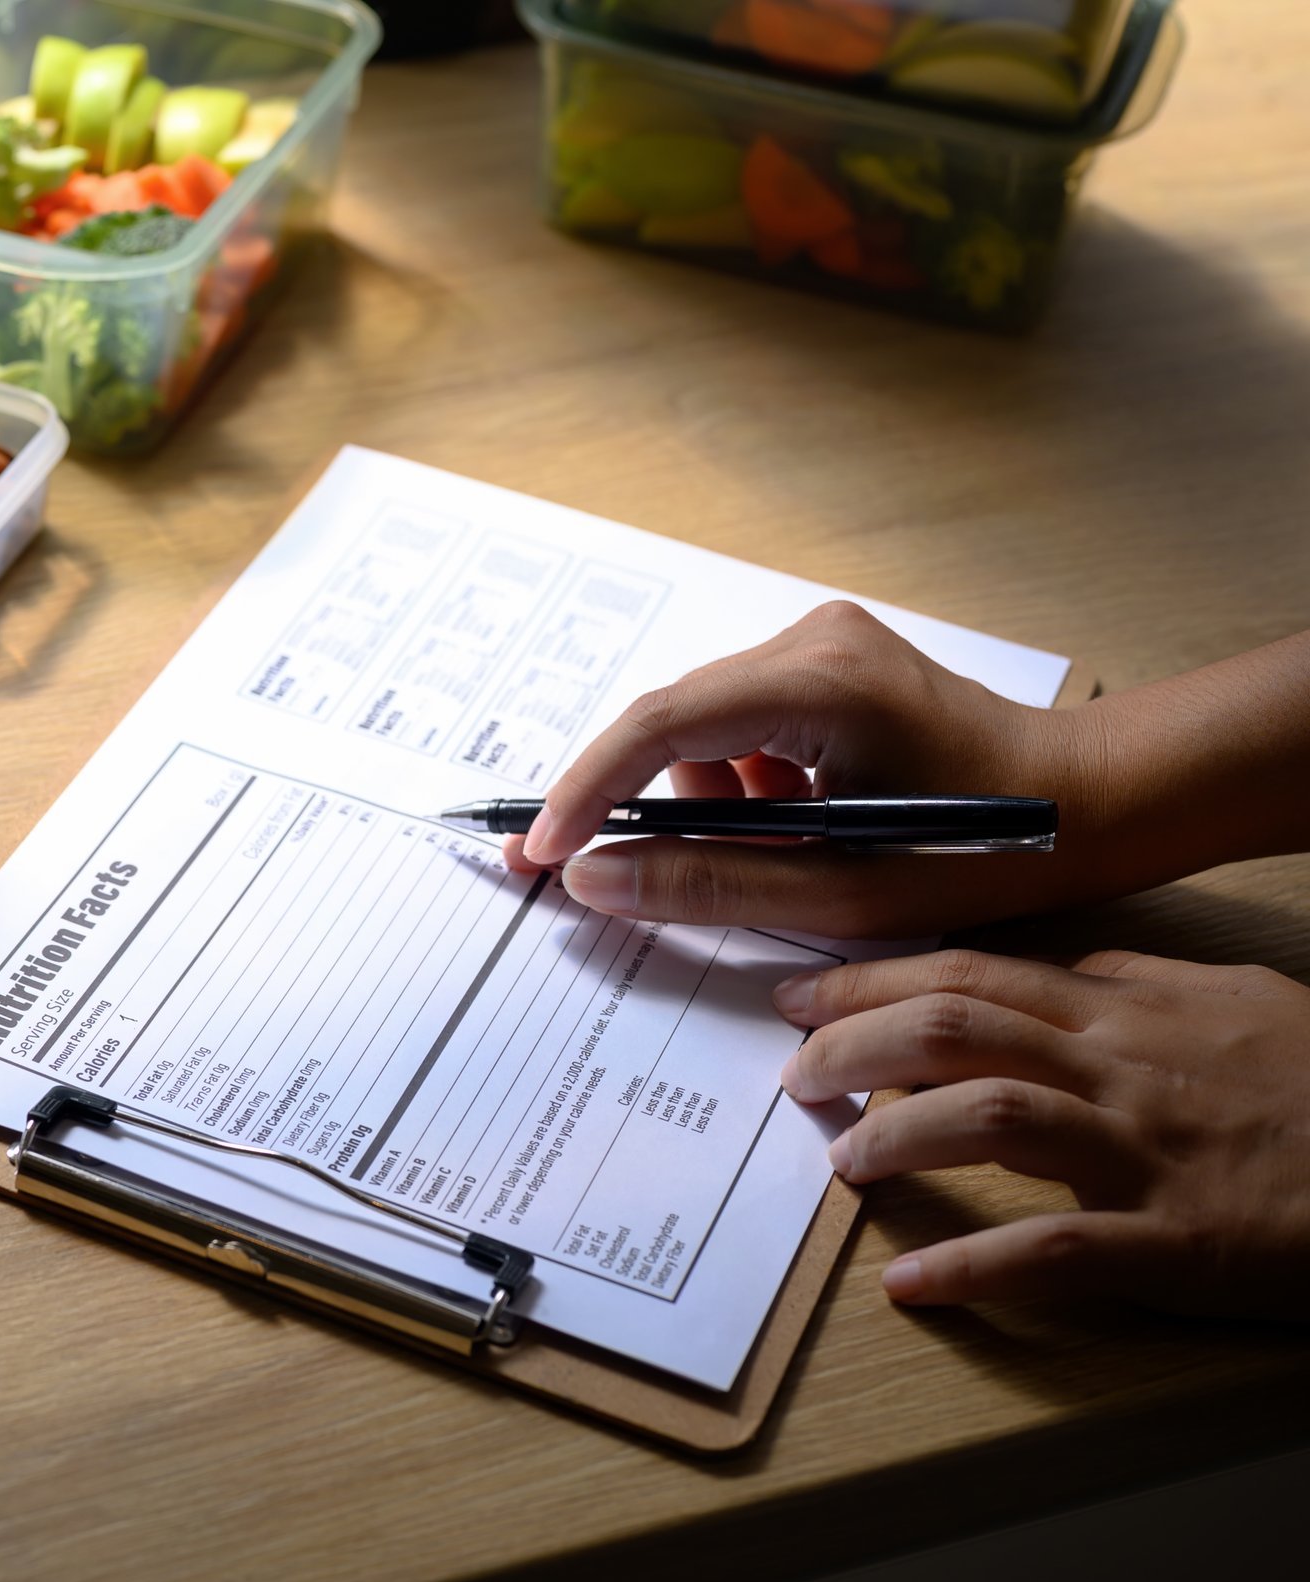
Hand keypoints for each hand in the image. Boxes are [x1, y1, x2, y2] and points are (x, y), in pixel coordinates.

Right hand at [511, 601, 1115, 937]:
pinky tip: (799, 819)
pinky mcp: (830, 659)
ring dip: (710, 798)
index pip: (661, 725)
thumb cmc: (981, 850)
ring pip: (705, 726)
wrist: (1090, 802)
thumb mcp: (838, 889)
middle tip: (603, 873)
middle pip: (675, 722)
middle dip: (643, 802)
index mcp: (819, 685)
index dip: (588, 790)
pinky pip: (742, 721)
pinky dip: (745, 780)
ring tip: (778, 849)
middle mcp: (812, 640)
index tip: (543, 851)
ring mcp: (822, 642)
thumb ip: (706, 882)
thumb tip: (594, 879)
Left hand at [776, 948, 1309, 1317]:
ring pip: (990, 1115)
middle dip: (853, 1042)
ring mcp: (1145, 1152)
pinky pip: (1056, 1250)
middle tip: (795, 1073)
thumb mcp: (1233, 1000)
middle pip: (955, 1027)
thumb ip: (1136, 980)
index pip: (970, 973)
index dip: (871, 979)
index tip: (801, 994)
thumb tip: (1057, 965)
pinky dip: (973, 1266)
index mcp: (1126, 1011)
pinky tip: (911, 1285)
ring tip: (842, 1163)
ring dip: (896, 1137)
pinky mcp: (1176, 1241)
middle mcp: (1121, 1067)